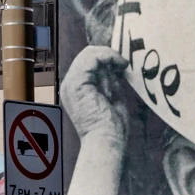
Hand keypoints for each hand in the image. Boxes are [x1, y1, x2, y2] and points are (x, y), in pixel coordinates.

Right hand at [60, 45, 137, 194]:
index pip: (88, 62)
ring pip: (89, 54)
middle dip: (108, 58)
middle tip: (124, 66)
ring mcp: (71, 84)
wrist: (106, 141)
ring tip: (121, 68)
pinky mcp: (76, 83)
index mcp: (77, 89)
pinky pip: (91, 58)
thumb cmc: (112, 127)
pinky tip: (119, 65)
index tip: (123, 66)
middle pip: (87, 55)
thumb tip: (116, 67)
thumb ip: (111, 82)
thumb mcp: (113, 97)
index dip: (106, 58)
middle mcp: (70, 85)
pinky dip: (108, 57)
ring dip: (109, 58)